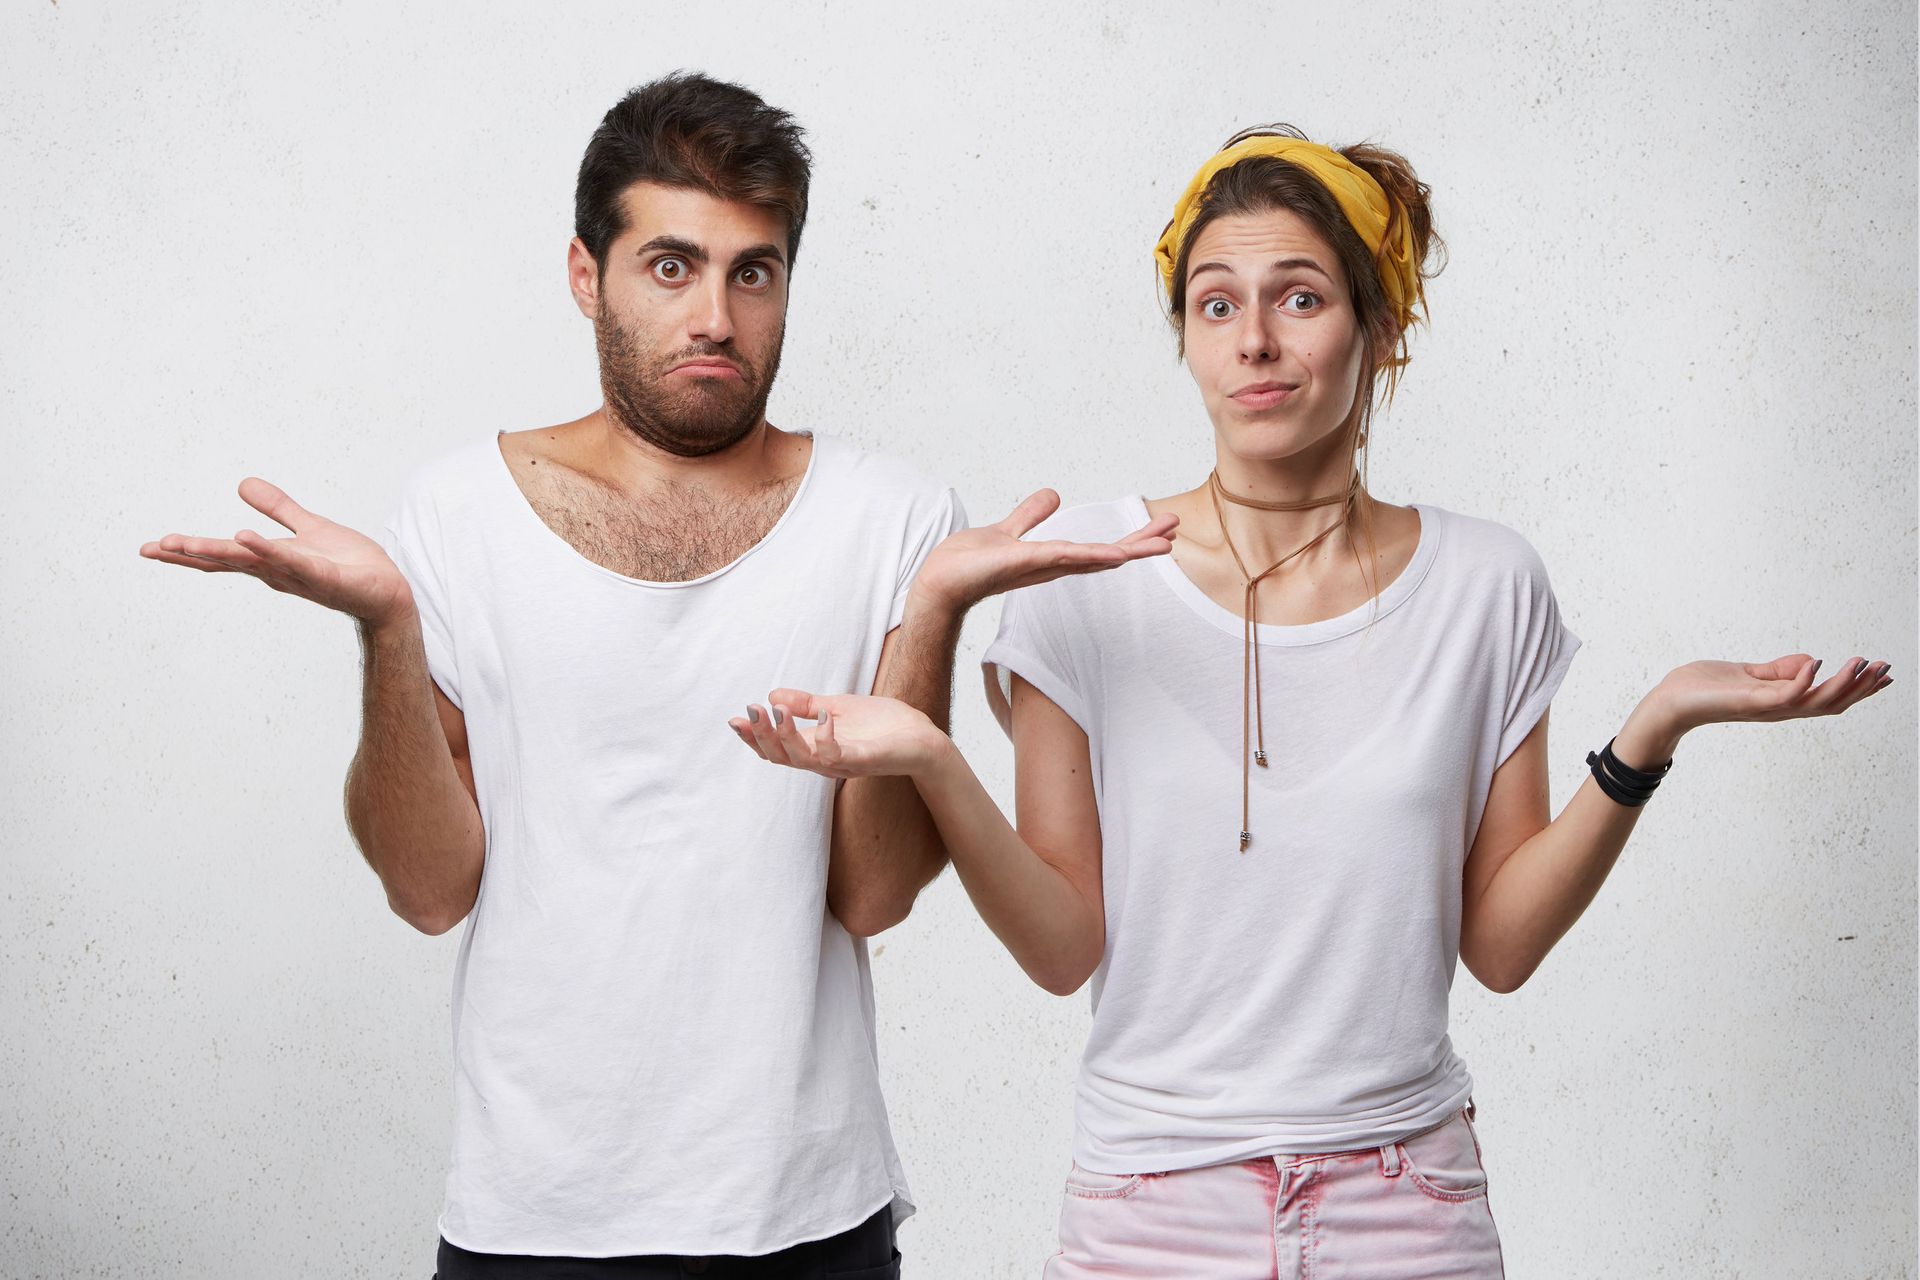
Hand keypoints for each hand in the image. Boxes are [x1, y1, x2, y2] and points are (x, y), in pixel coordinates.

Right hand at [139, 478, 413, 627]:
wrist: (389, 590)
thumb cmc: (350, 564)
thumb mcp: (309, 527)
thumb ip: (278, 508)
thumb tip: (243, 483)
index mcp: (270, 560)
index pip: (222, 555)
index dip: (187, 551)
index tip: (151, 548)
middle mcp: (278, 571)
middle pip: (227, 560)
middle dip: (189, 554)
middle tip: (152, 549)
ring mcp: (299, 576)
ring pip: (252, 562)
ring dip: (219, 552)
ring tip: (184, 543)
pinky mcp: (325, 578)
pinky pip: (294, 563)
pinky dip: (270, 551)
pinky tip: (247, 537)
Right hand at [728, 689, 950, 780]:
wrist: (924, 738)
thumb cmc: (884, 725)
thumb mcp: (838, 707)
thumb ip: (807, 705)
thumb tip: (772, 695)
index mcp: (816, 748)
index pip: (777, 749)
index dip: (754, 737)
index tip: (735, 719)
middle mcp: (824, 761)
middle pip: (782, 757)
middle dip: (761, 736)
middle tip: (748, 712)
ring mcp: (843, 763)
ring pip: (802, 759)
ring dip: (784, 736)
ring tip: (774, 712)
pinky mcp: (864, 761)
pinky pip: (837, 756)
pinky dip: (825, 738)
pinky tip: (822, 717)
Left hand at [907, 488, 1177, 614]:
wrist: (938, 582)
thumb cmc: (968, 565)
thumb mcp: (1007, 530)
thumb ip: (1029, 515)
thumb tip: (1055, 495)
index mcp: (1051, 559)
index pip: (1098, 550)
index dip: (1129, 541)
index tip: (1160, 530)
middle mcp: (1051, 566)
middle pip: (1104, 557)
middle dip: (1139, 545)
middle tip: (1175, 534)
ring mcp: (1040, 566)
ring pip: (1092, 558)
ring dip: (1127, 551)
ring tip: (1162, 545)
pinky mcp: (1022, 562)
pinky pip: (1062, 557)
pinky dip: (1090, 556)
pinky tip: (1115, 555)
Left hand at [1638, 653, 1891, 742]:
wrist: (1669, 702)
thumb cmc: (1703, 688)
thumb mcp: (1749, 673)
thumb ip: (1779, 670)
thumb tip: (1814, 660)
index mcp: (1781, 701)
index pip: (1828, 698)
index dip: (1857, 688)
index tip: (1884, 674)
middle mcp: (1779, 709)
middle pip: (1831, 703)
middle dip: (1861, 688)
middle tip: (1887, 669)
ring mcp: (1766, 707)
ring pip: (1816, 701)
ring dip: (1843, 684)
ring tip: (1864, 663)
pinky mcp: (1749, 702)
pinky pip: (1784, 694)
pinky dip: (1803, 679)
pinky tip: (1817, 662)